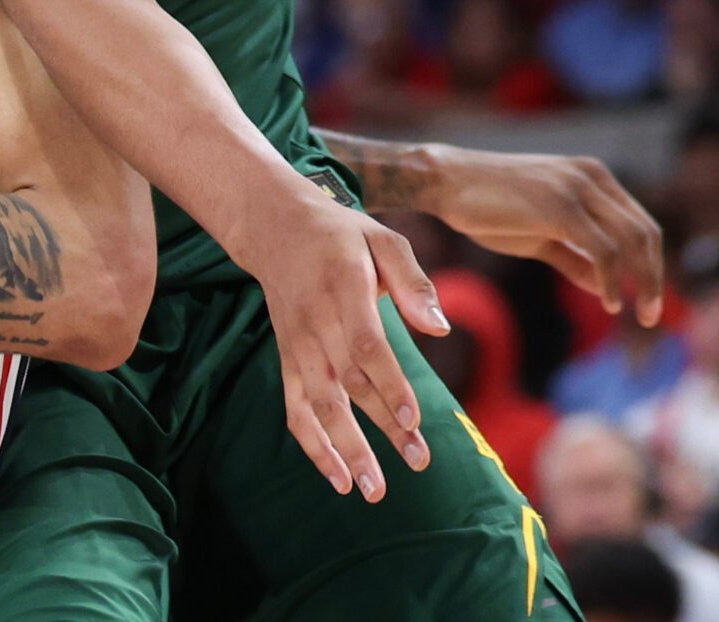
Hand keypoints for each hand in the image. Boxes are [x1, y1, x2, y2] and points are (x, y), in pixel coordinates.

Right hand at [230, 191, 449, 503]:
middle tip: (418, 462)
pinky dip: (312, 446)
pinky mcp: (287, 359)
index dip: (389, 384)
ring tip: (373, 489)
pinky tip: (338, 478)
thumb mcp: (383, 239)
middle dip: (382, 429)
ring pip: (321, 406)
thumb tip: (442, 328)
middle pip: (350, 383)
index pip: (366, 344)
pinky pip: (295, 409)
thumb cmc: (342, 235)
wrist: (276, 229)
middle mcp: (316, 322)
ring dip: (347, 449)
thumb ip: (413, 282)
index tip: (412, 420)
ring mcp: (298, 345)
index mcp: (343, 288)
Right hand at [420, 146, 665, 327]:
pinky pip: (603, 250)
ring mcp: (577, 188)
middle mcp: (592, 177)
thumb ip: (575, 257)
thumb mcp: (541, 235)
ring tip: (639, 315)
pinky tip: (611, 302)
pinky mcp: (561, 205)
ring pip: (630, 240)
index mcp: (592, 177)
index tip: (650, 300)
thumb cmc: (489, 207)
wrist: (448, 182)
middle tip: (652, 316)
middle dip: (654, 277)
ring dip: (643, 282)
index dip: (651, 264)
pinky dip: (613, 280)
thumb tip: (607, 288)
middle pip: (644, 232)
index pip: (640, 223)